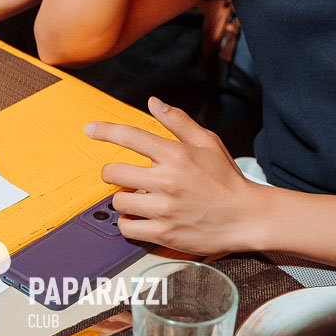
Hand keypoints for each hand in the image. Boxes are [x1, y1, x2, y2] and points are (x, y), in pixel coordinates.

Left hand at [86, 97, 266, 254]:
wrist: (246, 216)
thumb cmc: (226, 178)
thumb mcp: (207, 142)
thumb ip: (178, 121)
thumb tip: (153, 102)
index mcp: (175, 154)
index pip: (130, 137)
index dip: (105, 131)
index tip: (90, 130)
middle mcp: (166, 181)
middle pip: (114, 173)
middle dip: (113, 173)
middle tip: (124, 177)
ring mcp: (164, 209)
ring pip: (119, 202)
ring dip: (124, 199)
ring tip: (139, 198)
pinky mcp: (164, 234)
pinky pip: (128, 228)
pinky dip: (129, 223)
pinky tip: (141, 217)